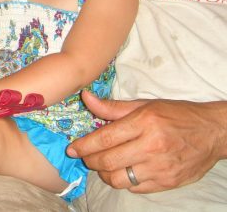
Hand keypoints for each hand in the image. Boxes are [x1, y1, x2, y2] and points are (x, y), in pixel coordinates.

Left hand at [67, 90, 225, 192]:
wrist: (213, 132)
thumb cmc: (176, 114)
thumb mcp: (145, 104)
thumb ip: (112, 106)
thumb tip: (85, 98)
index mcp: (144, 122)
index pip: (104, 138)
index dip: (84, 146)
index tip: (72, 149)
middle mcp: (152, 146)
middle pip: (107, 161)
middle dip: (90, 161)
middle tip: (85, 157)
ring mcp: (160, 167)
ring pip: (118, 179)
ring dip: (104, 173)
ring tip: (103, 164)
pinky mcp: (167, 182)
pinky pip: (135, 187)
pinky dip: (123, 181)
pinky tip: (123, 170)